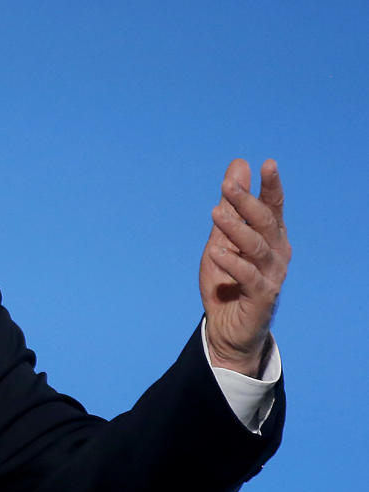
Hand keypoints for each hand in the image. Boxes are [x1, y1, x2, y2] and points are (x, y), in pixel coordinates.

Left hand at [199, 158, 289, 374]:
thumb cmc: (227, 279)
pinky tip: (216, 253)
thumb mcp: (222, 237)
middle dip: (248, 202)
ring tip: (215, 213)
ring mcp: (271, 275)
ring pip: (257, 247)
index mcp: (271, 236)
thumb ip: (231, 205)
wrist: (227, 327)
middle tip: (228, 185)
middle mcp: (277, 253)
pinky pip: (249, 276)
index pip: (273, 206)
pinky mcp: (261, 296)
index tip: (266, 164)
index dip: (271, 186)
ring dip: (236, 229)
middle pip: (266, 223)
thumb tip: (238, 166)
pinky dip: (232, 263)